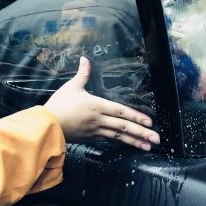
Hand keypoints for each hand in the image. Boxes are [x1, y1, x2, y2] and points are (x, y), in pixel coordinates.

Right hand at [44, 57, 158, 150]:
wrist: (47, 125)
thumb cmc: (59, 105)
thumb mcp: (72, 86)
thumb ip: (82, 73)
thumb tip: (85, 58)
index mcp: (97, 106)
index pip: (121, 111)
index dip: (137, 116)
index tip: (150, 122)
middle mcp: (100, 120)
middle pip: (124, 127)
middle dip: (142, 133)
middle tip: (157, 140)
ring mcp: (95, 131)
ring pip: (119, 136)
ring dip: (134, 142)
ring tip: (148, 147)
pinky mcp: (90, 138)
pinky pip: (109, 140)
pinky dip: (120, 143)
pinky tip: (128, 145)